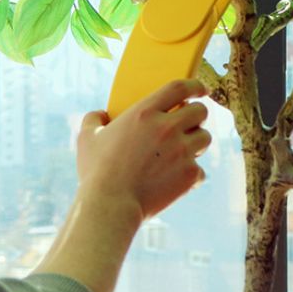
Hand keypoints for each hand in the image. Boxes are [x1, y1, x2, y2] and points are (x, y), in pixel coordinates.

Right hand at [75, 78, 211, 221]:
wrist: (111, 206)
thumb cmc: (96, 172)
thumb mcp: (87, 139)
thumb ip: (94, 120)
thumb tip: (100, 115)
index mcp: (144, 113)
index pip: (179, 87)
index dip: (194, 85)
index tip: (200, 89)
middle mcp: (167, 128)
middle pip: (200, 111)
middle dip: (198, 115)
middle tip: (189, 123)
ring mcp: (181, 151)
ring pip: (205, 138)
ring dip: (196, 142)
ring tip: (183, 151)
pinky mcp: (189, 175)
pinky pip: (200, 170)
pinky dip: (191, 174)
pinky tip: (176, 179)